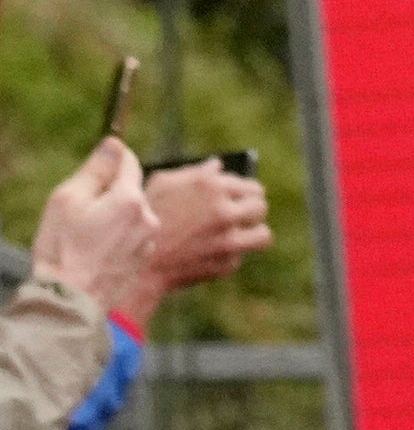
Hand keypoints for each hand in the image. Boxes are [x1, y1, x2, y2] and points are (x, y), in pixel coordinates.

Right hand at [29, 138, 158, 315]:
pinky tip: (99, 249)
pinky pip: (135, 235)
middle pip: (132, 190)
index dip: (113, 159)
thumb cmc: (63, 247)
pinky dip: (120, 236)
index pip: (129, 163)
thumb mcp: (68, 199)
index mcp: (130, 199)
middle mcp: (149, 217)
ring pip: (134, 214)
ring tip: (89, 235)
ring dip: (117, 216)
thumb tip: (114, 145)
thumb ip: (95, 170)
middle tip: (84, 211)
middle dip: (111, 193)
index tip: (101, 162)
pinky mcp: (147, 257)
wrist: (72, 299)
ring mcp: (151, 240)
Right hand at [139, 160, 271, 313]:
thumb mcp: (161, 184)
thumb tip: (217, 165)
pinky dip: (226, 256)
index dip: (247, 192)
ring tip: (238, 234)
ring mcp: (228, 240)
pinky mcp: (226, 264)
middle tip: (244, 213)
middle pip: (261, 207)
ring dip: (252, 234)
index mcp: (210, 186)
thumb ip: (193, 173)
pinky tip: (208, 252)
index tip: (245, 196)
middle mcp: (224, 212)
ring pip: (263, 235)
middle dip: (252, 210)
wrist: (133, 262)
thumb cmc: (142, 217)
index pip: (251, 186)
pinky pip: (238, 257)